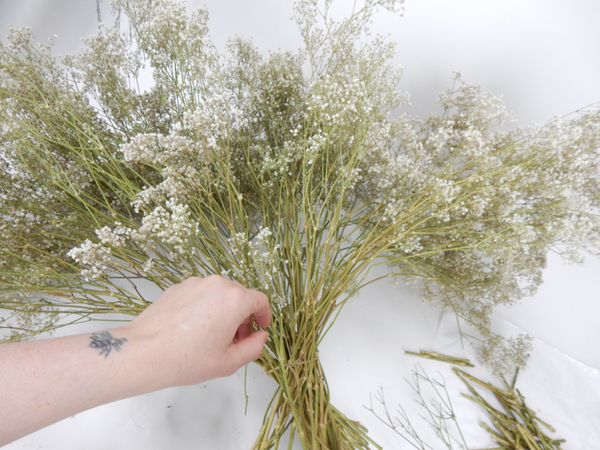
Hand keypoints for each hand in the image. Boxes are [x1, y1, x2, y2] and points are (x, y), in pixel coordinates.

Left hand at [123, 275, 270, 388]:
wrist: (142, 353)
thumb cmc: (187, 360)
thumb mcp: (229, 362)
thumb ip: (254, 347)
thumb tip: (260, 336)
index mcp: (234, 299)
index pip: (260, 300)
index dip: (264, 315)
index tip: (260, 328)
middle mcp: (217, 284)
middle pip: (240, 295)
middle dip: (243, 316)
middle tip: (235, 340)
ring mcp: (195, 283)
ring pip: (219, 294)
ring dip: (223, 310)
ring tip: (212, 336)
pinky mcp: (177, 287)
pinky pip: (200, 294)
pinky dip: (204, 307)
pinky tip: (193, 329)